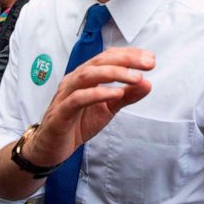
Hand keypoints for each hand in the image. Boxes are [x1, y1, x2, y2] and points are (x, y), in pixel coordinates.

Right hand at [22, 48, 154, 167]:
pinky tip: (116, 93)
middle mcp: (74, 80)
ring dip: (114, 74)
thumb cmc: (78, 123)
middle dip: (126, 60)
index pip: (107, 57)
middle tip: (148, 63)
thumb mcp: (108, 109)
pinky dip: (97, 93)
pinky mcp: (61, 113)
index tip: (150, 58)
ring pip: (88, 75)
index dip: (129, 55)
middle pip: (99, 62)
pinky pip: (78, 99)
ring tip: (136, 77)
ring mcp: (66, 95)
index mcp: (85, 76)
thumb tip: (148, 83)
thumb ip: (127, 96)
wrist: (52, 148)